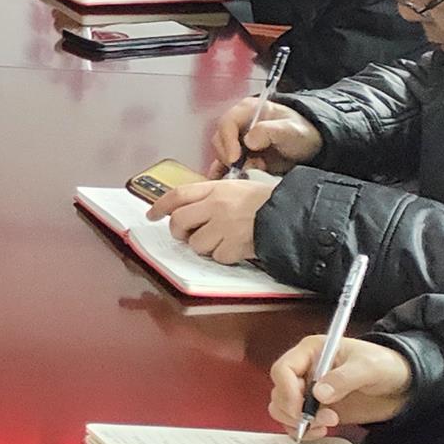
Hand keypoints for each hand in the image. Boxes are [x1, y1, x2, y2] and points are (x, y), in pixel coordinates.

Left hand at [155, 173, 277, 265]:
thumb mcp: (238, 187)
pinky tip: (235, 248)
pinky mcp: (234, 246)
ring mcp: (224, 227)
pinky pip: (217, 256)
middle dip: (178, 232)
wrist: (293, 214)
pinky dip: (224, 256)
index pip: (177, 195)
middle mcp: (216, 206)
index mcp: (216, 188)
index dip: (160, 206)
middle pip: (179, 221)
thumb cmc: (267, 200)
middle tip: (185, 235)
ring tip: (220, 240)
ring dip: (204, 246)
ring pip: (196, 244)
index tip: (151, 215)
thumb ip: (214, 195)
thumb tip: (191, 208)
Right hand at [209, 96, 325, 173]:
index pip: (227, 123)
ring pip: (221, 154)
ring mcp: (237, 141)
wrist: (311, 146)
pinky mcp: (239, 156)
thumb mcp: (290, 129)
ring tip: (251, 171)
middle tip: (244, 168)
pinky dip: (223, 174)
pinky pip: (223, 165)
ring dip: (231, 166)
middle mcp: (238, 124)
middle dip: (229, 156)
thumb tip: (248, 141)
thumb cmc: (301, 133)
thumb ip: (270, 131)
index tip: (234, 159)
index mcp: (247, 110)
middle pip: (220, 139)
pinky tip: (226, 181)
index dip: (227, 141)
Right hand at [267, 333, 411, 439]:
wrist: (402, 384)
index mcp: (311, 352)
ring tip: (325, 424)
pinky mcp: (317, 410)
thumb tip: (319, 394)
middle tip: (321, 418)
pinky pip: (297, 422)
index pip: (283, 369)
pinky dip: (304, 430)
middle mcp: (305, 371)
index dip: (286, 389)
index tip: (301, 407)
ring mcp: (310, 392)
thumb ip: (344, 378)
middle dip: (294, 410)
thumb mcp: (369, 367)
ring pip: (283, 409)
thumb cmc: (386, 365)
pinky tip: (322, 430)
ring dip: (298, 422)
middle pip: (279, 392)